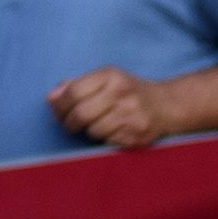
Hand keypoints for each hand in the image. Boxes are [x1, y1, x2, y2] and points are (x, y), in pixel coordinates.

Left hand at [49, 67, 175, 149]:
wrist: (167, 106)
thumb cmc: (127, 91)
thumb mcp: (104, 79)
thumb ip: (74, 85)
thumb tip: (50, 99)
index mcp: (111, 76)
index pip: (74, 91)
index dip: (59, 105)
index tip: (56, 112)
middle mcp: (122, 94)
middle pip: (81, 114)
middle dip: (68, 123)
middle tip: (68, 125)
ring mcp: (132, 116)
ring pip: (93, 131)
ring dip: (88, 131)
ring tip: (95, 125)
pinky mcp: (138, 135)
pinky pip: (108, 142)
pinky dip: (104, 139)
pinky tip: (112, 131)